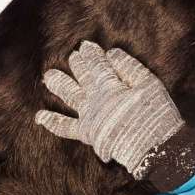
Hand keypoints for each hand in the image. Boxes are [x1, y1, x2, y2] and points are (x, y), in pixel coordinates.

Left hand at [35, 41, 184, 179]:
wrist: (152, 149)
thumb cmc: (155, 115)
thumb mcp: (150, 85)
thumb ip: (130, 68)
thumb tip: (112, 53)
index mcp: (110, 86)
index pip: (98, 65)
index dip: (92, 55)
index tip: (86, 45)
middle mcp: (95, 99)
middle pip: (83, 77)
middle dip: (78, 65)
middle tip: (73, 56)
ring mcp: (88, 116)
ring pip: (70, 97)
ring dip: (59, 85)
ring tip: (48, 75)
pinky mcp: (86, 133)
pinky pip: (65, 127)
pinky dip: (52, 122)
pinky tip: (39, 116)